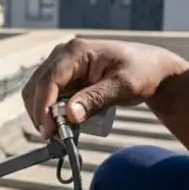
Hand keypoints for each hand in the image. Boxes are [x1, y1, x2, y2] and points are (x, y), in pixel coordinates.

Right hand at [21, 38, 188, 138]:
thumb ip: (95, 100)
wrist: (151, 69)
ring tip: (60, 133)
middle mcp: (63, 55)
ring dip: (44, 114)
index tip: (49, 130)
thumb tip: (70, 116)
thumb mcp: (122, 87)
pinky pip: (48, 95)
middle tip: (55, 137)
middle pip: (37, 86)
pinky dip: (51, 111)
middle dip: (41, 113)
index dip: (43, 107)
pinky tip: (64, 124)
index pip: (48, 80)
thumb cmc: (141, 72)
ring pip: (38, 92)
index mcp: (75, 51)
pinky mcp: (64, 76)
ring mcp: (62, 65)